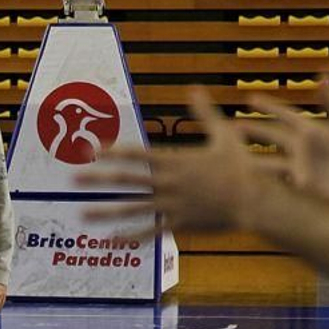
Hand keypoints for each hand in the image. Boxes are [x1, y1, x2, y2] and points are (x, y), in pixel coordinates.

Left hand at [80, 88, 266, 237]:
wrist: (255, 199)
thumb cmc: (242, 166)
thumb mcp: (224, 134)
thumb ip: (205, 113)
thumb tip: (195, 88)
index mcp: (175, 160)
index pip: (136, 154)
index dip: (112, 151)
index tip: (92, 150)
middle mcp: (168, 183)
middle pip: (125, 180)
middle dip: (97, 179)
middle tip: (73, 178)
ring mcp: (171, 205)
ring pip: (131, 208)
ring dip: (104, 210)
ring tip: (82, 213)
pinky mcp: (179, 224)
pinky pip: (150, 232)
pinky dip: (130, 236)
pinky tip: (111, 240)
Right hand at [236, 79, 328, 201]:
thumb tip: (322, 78)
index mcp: (314, 132)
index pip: (285, 115)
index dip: (268, 106)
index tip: (249, 99)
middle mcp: (304, 149)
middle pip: (271, 136)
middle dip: (252, 130)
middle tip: (229, 126)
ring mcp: (301, 169)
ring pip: (268, 161)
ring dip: (249, 159)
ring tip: (229, 157)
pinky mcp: (301, 189)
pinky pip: (276, 184)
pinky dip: (261, 183)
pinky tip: (244, 184)